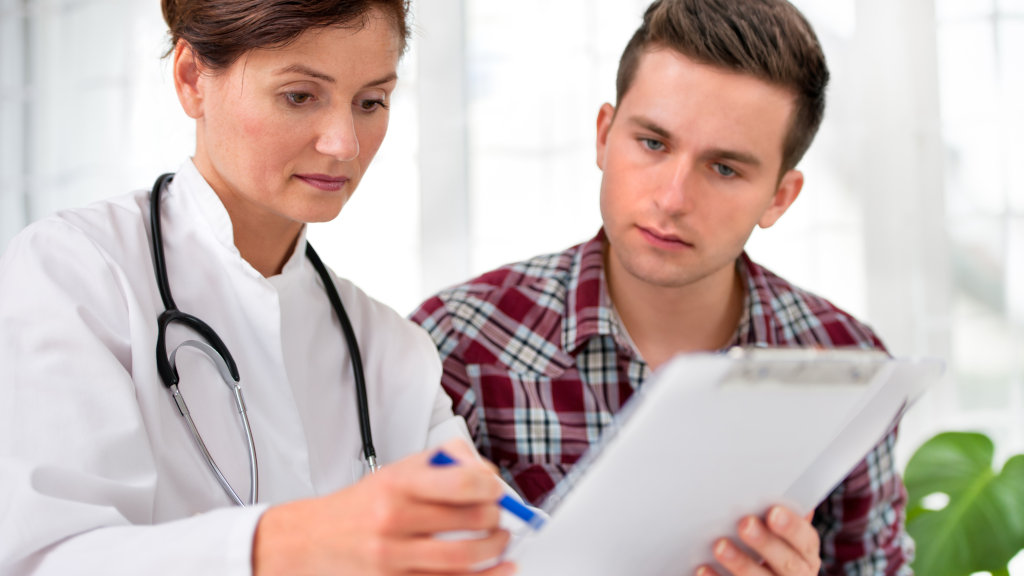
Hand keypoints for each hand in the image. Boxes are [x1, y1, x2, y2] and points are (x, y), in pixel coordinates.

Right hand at [252, 438, 514, 574]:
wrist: (309, 540)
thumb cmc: (359, 506)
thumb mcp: (395, 472)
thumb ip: (441, 464)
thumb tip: (485, 471)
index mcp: (398, 483)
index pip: (462, 481)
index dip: (491, 486)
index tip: (496, 490)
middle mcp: (394, 518)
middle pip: (469, 521)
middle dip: (497, 519)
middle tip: (500, 517)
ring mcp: (393, 557)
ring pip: (464, 558)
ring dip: (495, 551)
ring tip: (500, 542)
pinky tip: (496, 571)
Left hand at [696, 506, 819, 575]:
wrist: (759, 575)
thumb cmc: (768, 548)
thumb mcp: (779, 535)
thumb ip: (779, 516)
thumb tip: (779, 486)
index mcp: (805, 554)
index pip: (805, 540)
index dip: (791, 527)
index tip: (773, 512)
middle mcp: (797, 575)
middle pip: (787, 563)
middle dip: (765, 543)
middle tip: (744, 524)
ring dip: (740, 563)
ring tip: (720, 545)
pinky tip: (702, 569)